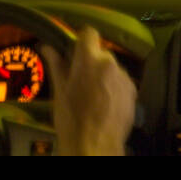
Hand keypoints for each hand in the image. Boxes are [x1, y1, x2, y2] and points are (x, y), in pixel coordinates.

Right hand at [42, 28, 135, 155]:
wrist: (95, 146)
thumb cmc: (71, 119)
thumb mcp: (60, 91)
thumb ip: (57, 65)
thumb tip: (47, 47)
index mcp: (89, 60)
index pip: (89, 33)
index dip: (81, 40)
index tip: (75, 51)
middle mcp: (110, 63)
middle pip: (100, 53)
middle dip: (91, 62)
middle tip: (79, 80)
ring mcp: (124, 77)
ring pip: (111, 68)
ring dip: (103, 75)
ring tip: (93, 96)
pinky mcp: (133, 90)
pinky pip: (121, 81)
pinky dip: (113, 87)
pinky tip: (105, 104)